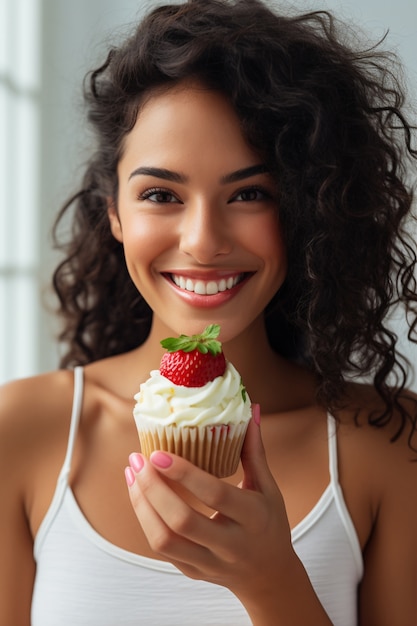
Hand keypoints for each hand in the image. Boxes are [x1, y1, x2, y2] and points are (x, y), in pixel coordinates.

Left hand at [125, 406, 293, 604]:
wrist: (269, 576)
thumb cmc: (269, 523)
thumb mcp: (268, 488)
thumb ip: (254, 451)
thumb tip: (251, 410)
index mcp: (253, 518)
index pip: (215, 495)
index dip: (185, 474)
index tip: (159, 452)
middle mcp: (231, 545)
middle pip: (183, 521)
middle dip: (153, 488)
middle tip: (138, 460)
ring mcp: (209, 563)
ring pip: (165, 540)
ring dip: (142, 505)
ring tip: (132, 473)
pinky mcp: (192, 572)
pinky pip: (162, 548)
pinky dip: (145, 519)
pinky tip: (138, 493)